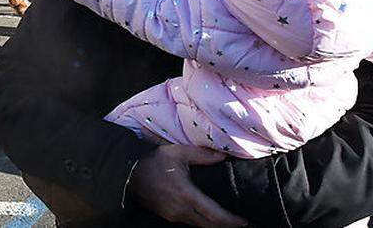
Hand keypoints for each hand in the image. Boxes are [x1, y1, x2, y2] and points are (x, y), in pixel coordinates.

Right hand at [128, 145, 246, 227]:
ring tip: (226, 220)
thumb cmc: (154, 160)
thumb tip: (223, 156)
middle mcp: (180, 210)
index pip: (214, 215)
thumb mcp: (177, 152)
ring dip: (213, 224)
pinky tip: (207, 216)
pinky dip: (202, 221)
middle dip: (226, 226)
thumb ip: (202, 154)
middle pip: (209, 225)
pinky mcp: (167, 216)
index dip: (231, 221)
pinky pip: (189, 222)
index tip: (243, 221)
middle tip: (240, 223)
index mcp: (186, 195)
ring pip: (199, 225)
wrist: (129, 172)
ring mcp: (172, 215)